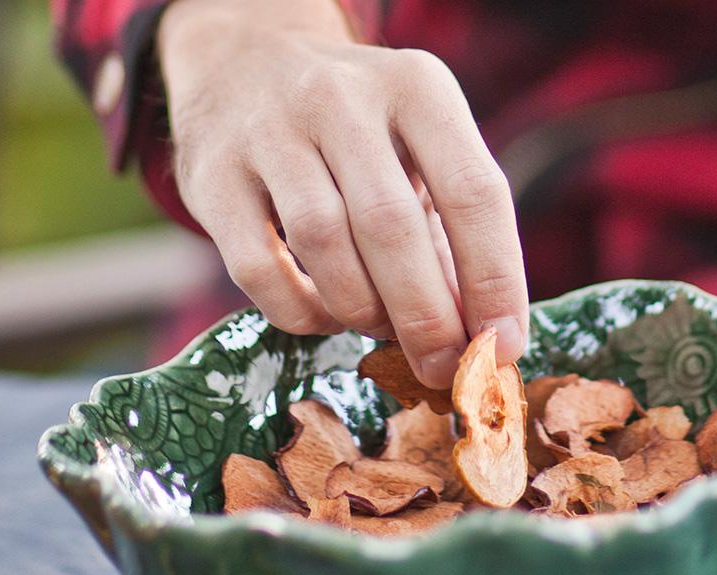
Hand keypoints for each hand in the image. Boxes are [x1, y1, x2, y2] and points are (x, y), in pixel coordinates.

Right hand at [157, 0, 527, 387]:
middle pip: (392, 227)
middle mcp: (342, 98)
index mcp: (417, 87)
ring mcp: (269, 132)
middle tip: (443, 368)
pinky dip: (303, 313)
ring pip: (325, 247)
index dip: (495, 281)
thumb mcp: (416, 155)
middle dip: (426, 318)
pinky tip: (325, 314)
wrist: (243, 64)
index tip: (503, 347)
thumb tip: (478, 342)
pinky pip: (261, 271)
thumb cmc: (357, 135)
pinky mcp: (213, 176)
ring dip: (362, 311)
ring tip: (380, 326)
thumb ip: (449, 238)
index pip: (474, 192)